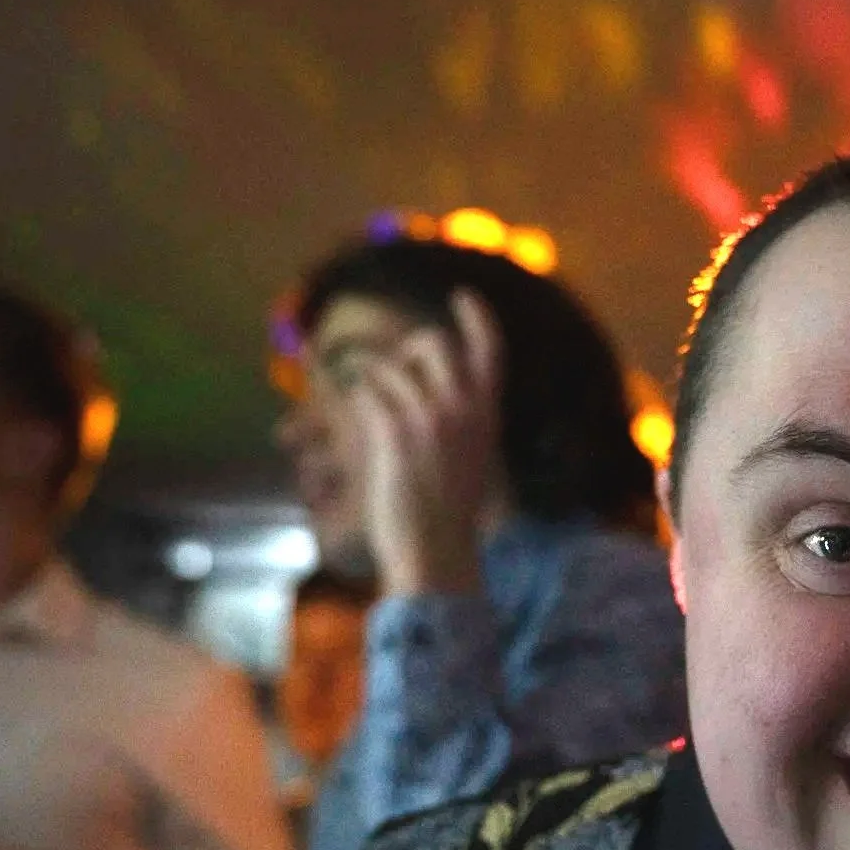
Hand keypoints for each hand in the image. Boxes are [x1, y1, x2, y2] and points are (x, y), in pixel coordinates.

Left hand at [356, 288, 504, 598]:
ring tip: (368, 409)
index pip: (491, 351)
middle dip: (406, 349)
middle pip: (433, 343)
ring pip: (389, 364)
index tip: (463, 296)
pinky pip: (366, 390)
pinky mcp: (395, 429)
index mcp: (488, 416)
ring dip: (371, 380)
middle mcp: (464, 408)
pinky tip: (360, 425)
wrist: (436, 553)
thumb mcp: (471, 462)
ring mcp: (430, 416)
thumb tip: (426, 393)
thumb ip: (461, 425)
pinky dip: (357, 401)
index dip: (477, 318)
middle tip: (392, 372)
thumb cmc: (449, 519)